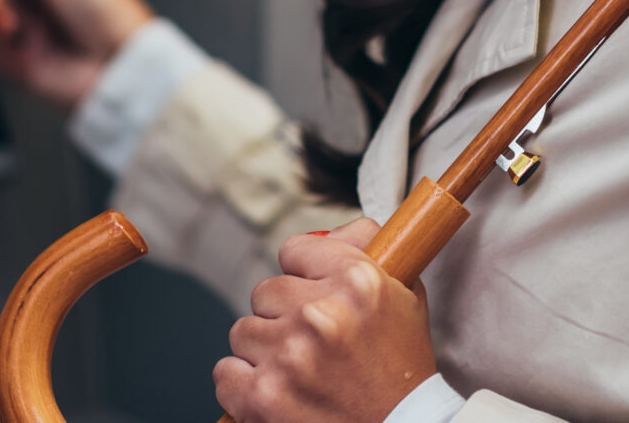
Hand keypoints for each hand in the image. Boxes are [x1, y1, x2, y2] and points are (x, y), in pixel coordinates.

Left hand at [214, 219, 436, 422]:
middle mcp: (320, 314)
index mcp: (356, 281)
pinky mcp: (263, 396)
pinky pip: (225, 372)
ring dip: (265, 351)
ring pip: (244, 331)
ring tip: (297, 372)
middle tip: (311, 344)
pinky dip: (243, 385)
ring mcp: (289, 356)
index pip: (294, 250)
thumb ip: (365, 247)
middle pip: (265, 292)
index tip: (313, 294)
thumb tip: (327, 230)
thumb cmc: (402, 368)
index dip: (303, 275)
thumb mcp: (403, 296)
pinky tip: (274, 390)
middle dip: (284, 317)